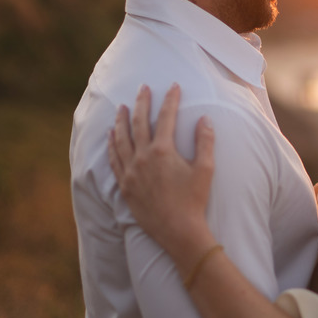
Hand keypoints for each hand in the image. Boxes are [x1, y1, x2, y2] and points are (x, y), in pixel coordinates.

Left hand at [108, 84, 215, 265]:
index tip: (174, 86)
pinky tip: (111, 135)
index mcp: (163, 151)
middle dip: (141, 102)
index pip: (166, 117)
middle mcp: (143, 157)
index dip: (170, 100)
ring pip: (121, 139)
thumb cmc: (194, 200)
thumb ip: (204, 141)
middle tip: (143, 88)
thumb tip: (204, 119)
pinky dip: (112, 145)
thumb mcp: (205, 169)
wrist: (178, 230)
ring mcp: (131, 171)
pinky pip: (114, 159)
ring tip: (122, 107)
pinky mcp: (124, 185)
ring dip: (122, 120)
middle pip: (138, 122)